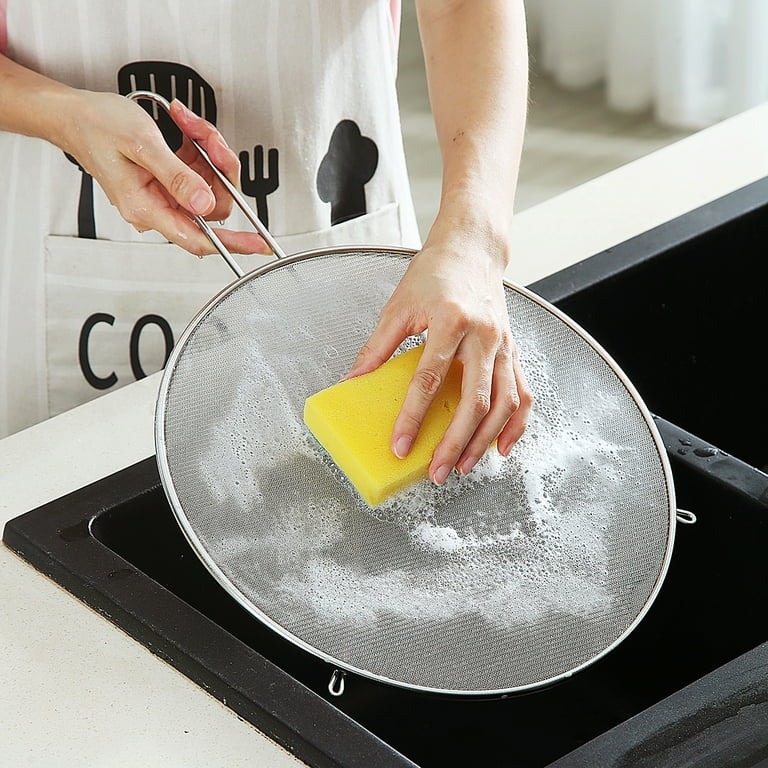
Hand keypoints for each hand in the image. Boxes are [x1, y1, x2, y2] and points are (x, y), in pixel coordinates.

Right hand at [61, 90, 267, 254]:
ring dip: (209, 152)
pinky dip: (199, 148)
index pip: (199, 238)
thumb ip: (177, 176)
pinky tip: (186, 129)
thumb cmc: (98, 126)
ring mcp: (163, 195)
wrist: (75, 114)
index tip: (258, 244)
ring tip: (190, 125)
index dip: (233, 244)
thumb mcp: (142, 145)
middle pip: (212, 205)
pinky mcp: (168, 181)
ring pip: (209, 185)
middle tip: (210, 140)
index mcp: (147, 208)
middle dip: (220, 169)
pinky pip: (199, 171)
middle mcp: (157, 207)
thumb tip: (206, 203)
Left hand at [346, 227, 532, 484]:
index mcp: (451, 322)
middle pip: (474, 400)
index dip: (413, 416)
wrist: (472, 251)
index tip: (400, 444)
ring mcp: (504, 345)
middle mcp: (483, 336)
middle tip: (436, 471)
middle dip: (454, 442)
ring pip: (504, 403)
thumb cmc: (435, 274)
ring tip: (463, 465)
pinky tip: (501, 446)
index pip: (430, 380)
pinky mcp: (514, 351)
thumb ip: (377, 347)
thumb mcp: (399, 306)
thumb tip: (353, 380)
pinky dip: (515, 424)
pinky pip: (521, 394)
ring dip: (484, 440)